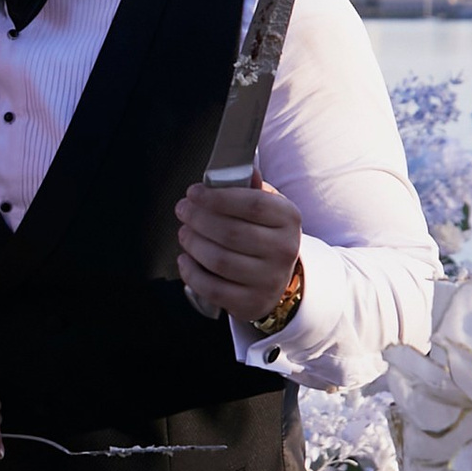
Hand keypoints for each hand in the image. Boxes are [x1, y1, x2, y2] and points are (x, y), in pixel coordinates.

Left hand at [175, 176, 304, 323]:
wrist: (279, 278)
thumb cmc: (264, 234)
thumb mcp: (266, 207)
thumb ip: (250, 187)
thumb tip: (240, 167)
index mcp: (289, 219)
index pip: (252, 204)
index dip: (217, 197)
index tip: (193, 192)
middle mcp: (284, 250)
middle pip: (230, 232)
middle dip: (198, 218)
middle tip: (182, 210)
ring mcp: (269, 280)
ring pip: (219, 260)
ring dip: (193, 243)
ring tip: (184, 233)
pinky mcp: (252, 303)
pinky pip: (212, 288)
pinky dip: (191, 272)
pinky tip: (185, 259)